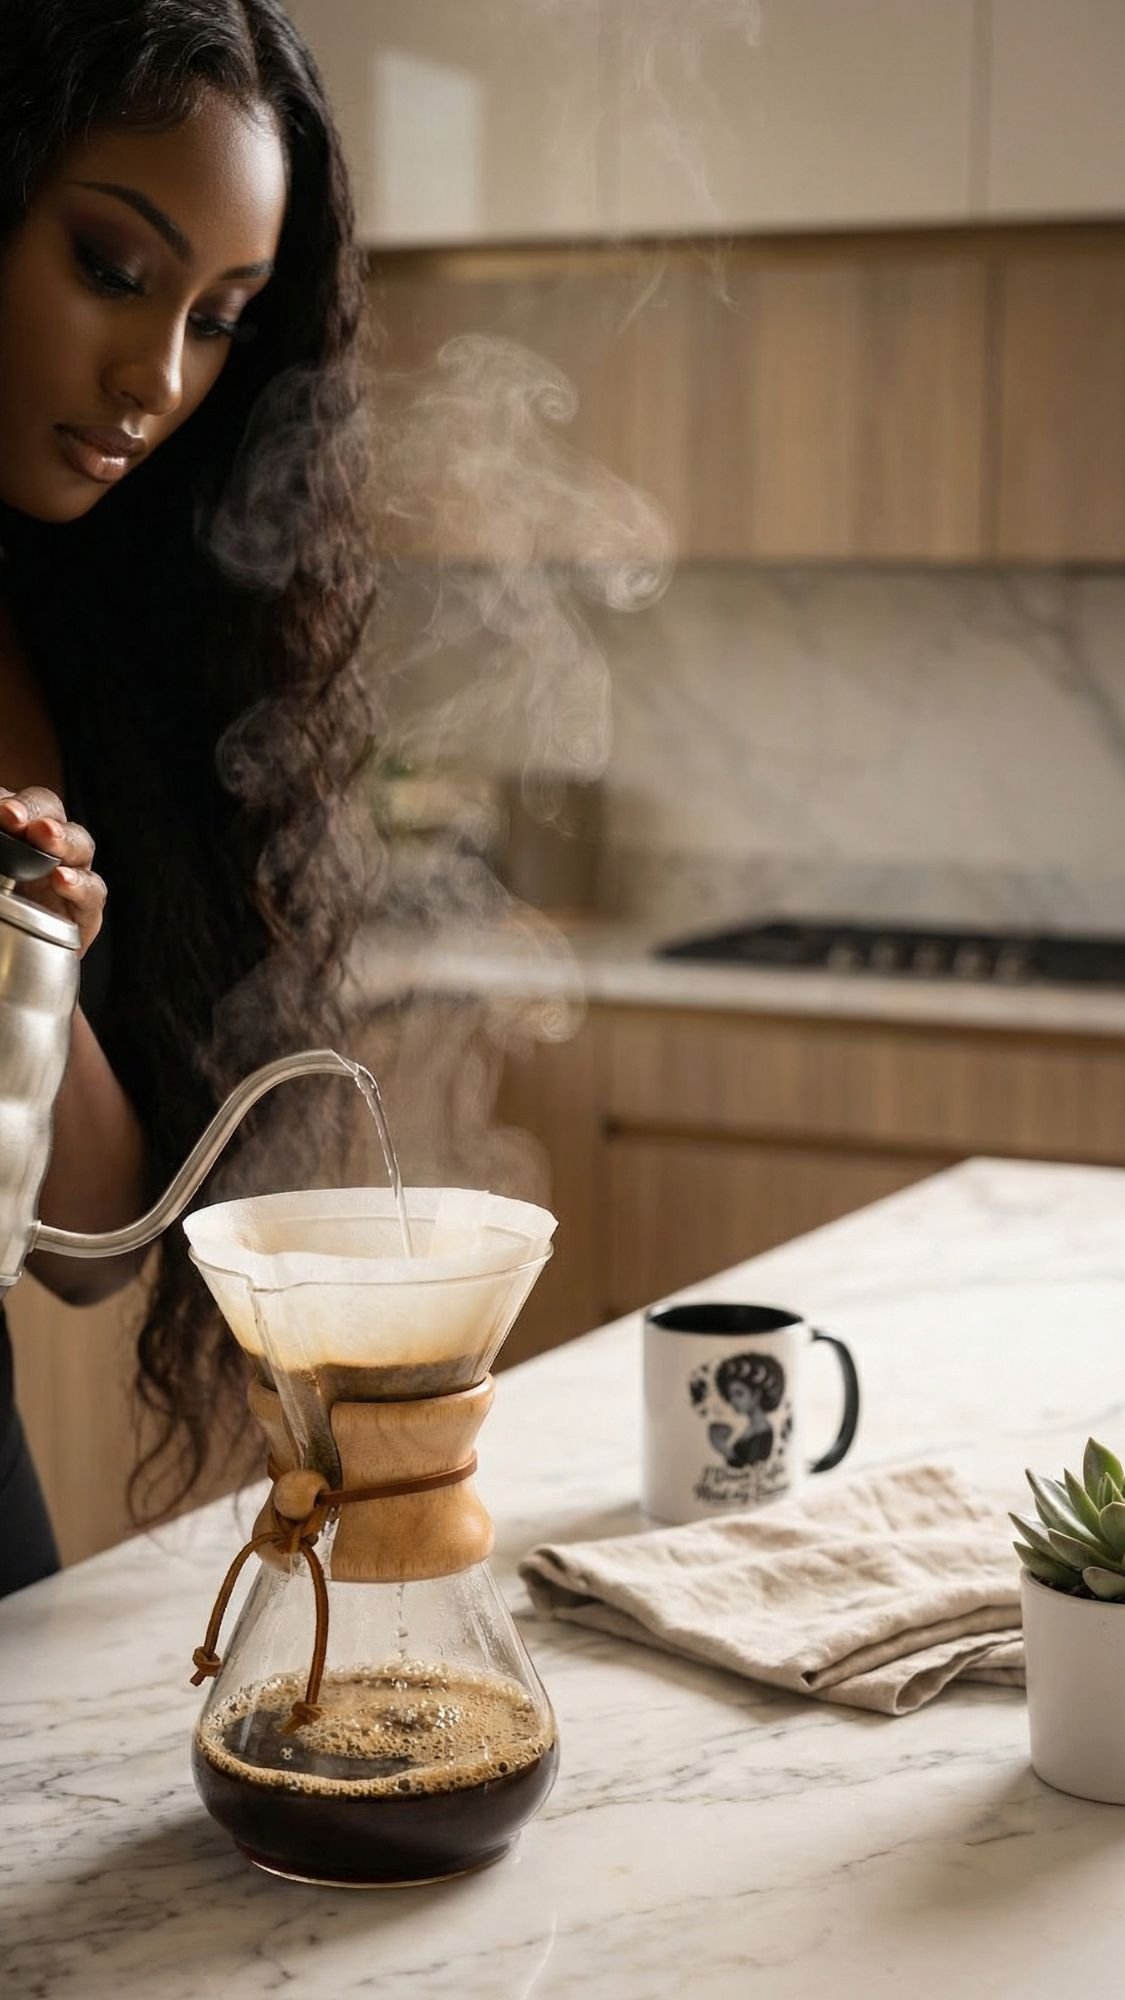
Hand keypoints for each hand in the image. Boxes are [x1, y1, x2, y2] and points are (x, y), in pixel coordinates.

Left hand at [0, 786, 104, 955]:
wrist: (11, 961)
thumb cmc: (4, 921)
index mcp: (16, 833)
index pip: (20, 804)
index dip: (15, 803)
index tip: (3, 813)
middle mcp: (44, 849)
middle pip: (51, 812)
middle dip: (35, 811)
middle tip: (15, 817)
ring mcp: (67, 878)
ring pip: (80, 845)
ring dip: (63, 839)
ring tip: (45, 836)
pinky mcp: (85, 914)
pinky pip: (94, 893)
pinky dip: (80, 885)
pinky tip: (63, 880)